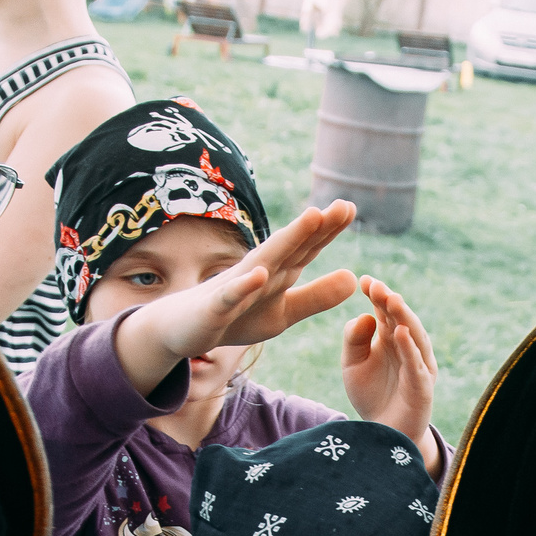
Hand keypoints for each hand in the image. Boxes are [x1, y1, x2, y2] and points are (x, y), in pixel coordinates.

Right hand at [112, 203, 359, 392]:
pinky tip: (260, 274)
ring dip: (288, 240)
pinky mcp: (215, 308)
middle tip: (343, 205)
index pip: (307, 248)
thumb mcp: (284, 312)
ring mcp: (236, 287)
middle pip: (292, 246)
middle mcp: (259, 272)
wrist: (183, 330)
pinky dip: (244, 286)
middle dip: (316, 227)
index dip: (329, 230)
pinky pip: (231, 296)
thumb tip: (352, 277)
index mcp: (278, 272)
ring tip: (312, 219)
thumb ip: (316, 297)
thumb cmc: (236, 317)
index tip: (350, 208)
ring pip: (265, 261)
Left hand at [340, 277, 442, 473]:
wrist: (382, 434)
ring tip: (392, 300)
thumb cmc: (371, 394)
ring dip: (404, 318)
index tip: (364, 280)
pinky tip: (400, 333)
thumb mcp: (352, 363)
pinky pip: (417, 365)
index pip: (385, 311)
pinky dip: (410, 349)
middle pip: (401, 319)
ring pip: (414, 337)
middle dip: (390, 301)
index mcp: (390, 337)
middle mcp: (408, 347)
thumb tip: (365, 315)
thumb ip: (354, 340)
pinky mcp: (422, 387)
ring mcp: (418, 366)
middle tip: (378, 286)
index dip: (377, 295)